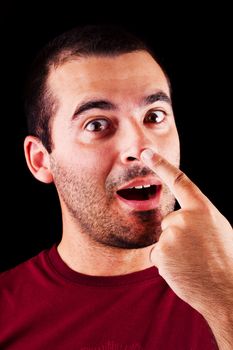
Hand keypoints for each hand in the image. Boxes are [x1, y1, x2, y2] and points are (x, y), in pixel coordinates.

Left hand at [141, 149, 232, 319]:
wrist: (224, 291)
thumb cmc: (222, 259)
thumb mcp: (217, 228)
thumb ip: (198, 216)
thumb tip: (182, 213)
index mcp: (202, 209)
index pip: (179, 181)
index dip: (161, 165)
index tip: (146, 152)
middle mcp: (185, 218)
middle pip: (169, 220)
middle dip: (177, 234)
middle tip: (196, 250)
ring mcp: (171, 235)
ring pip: (163, 239)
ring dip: (172, 250)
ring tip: (191, 261)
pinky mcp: (160, 252)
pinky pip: (158, 254)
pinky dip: (167, 262)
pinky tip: (182, 269)